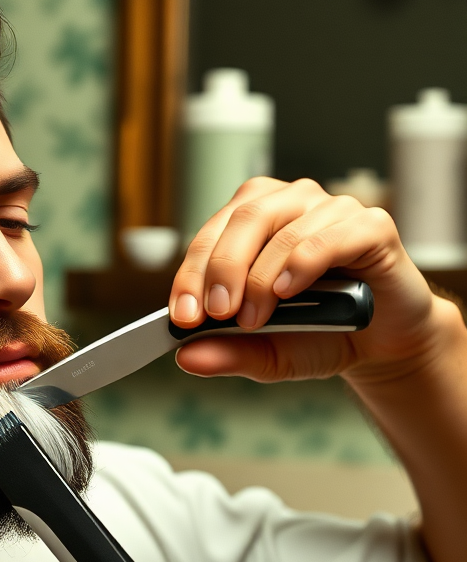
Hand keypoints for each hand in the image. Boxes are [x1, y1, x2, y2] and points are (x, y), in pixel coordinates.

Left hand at [167, 177, 461, 386]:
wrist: (380, 344)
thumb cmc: (318, 335)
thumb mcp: (265, 352)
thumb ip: (227, 352)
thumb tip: (185, 357)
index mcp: (254, 221)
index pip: (210, 236)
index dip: (190, 274)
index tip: (181, 317)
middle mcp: (291, 204)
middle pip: (244, 220)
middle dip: (220, 270)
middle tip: (213, 314)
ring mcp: (332, 210)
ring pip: (282, 229)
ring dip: (260, 277)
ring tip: (254, 318)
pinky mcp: (372, 226)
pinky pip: (330, 236)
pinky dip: (302, 262)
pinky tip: (287, 291)